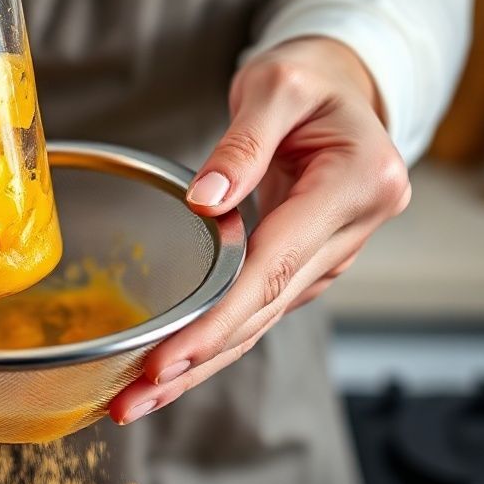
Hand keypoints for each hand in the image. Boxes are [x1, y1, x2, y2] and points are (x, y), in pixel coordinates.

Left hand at [109, 38, 411, 424]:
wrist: (340, 88)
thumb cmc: (309, 80)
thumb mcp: (277, 86)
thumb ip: (244, 142)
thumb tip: (206, 201)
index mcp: (355, 186)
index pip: (273, 270)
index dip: (215, 323)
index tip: (163, 361)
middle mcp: (348, 232)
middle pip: (262, 313)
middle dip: (193, 364)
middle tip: (128, 403)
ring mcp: (327, 255)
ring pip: (257, 323)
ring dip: (195, 367)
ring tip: (133, 402)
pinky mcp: (300, 264)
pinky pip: (253, 309)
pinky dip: (208, 342)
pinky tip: (166, 368)